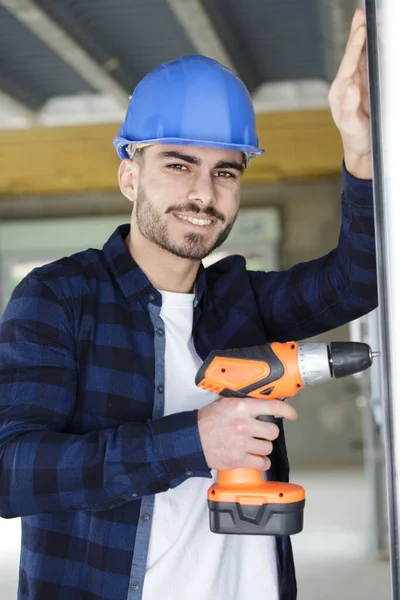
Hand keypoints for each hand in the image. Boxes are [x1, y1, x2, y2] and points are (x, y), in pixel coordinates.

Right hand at [197, 397, 297, 470]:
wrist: (191, 439)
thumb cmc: (206, 421)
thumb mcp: (224, 404)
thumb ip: (243, 404)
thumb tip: (261, 404)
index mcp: (241, 407)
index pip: (272, 406)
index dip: (287, 410)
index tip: (292, 414)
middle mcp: (243, 424)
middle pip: (273, 431)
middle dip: (268, 433)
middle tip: (261, 433)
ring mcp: (241, 443)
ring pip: (268, 447)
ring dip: (264, 448)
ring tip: (254, 446)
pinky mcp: (238, 459)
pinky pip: (261, 463)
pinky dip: (261, 462)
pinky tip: (255, 458)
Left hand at [328, 9, 370, 178]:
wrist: (362, 149)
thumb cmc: (355, 138)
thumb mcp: (351, 126)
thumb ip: (349, 108)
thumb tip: (350, 87)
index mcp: (339, 91)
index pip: (348, 63)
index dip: (355, 44)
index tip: (361, 27)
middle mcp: (346, 84)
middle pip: (353, 54)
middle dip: (358, 34)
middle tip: (362, 14)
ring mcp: (357, 83)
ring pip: (362, 56)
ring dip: (367, 39)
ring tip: (370, 20)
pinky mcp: (366, 86)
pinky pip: (370, 65)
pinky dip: (374, 51)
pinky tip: (378, 40)